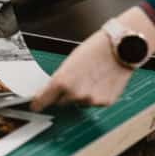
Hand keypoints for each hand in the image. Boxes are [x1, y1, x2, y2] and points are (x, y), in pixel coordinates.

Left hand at [30, 7, 154, 111]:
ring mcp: (90, 100)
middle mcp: (74, 94)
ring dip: (82, 95)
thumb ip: (59, 80)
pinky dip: (96, 95)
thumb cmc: (94, 50)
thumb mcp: (69, 62)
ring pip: (79, 102)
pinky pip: (94, 102)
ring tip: (91, 77)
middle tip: (75, 80)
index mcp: (61, 82)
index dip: (38, 103)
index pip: (43, 100)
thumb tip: (52, 91)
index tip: (35, 106)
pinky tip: (101, 82)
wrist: (119, 49)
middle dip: (64, 95)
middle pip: (61, 102)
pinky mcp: (104, 103)